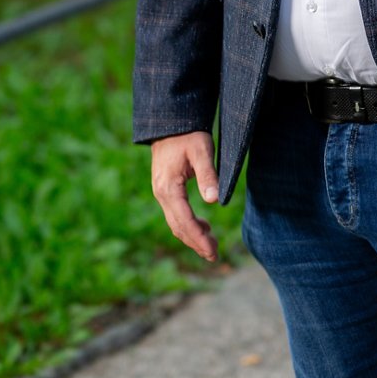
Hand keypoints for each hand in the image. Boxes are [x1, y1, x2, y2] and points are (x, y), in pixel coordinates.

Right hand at [150, 131, 219, 262]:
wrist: (170, 122)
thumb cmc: (188, 135)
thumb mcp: (202, 151)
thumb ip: (208, 175)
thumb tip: (214, 201)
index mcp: (169, 187)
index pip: (184, 221)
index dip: (199, 238)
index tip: (213, 251)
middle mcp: (161, 193)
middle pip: (178, 227)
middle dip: (196, 242)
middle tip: (215, 255)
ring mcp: (161, 192)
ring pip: (175, 222)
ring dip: (192, 236)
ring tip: (211, 246)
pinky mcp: (165, 189)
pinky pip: (175, 214)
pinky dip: (188, 224)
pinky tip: (203, 226)